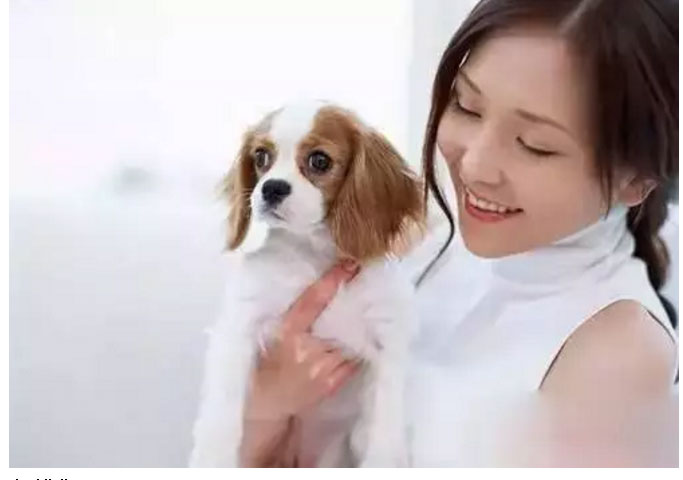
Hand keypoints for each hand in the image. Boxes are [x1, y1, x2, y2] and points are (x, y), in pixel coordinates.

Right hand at [246, 260, 362, 420]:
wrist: (268, 402)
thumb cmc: (269, 363)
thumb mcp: (276, 333)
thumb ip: (298, 315)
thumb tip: (325, 289)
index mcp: (288, 332)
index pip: (313, 300)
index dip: (332, 280)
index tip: (350, 265)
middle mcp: (307, 350)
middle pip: (341, 321)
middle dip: (354, 305)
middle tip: (365, 287)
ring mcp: (322, 368)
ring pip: (352, 341)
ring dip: (361, 328)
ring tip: (369, 314)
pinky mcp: (333, 383)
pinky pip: (355, 361)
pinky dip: (360, 349)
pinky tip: (364, 340)